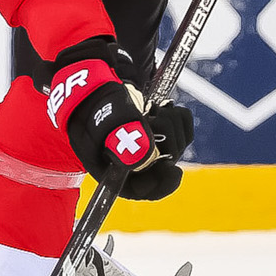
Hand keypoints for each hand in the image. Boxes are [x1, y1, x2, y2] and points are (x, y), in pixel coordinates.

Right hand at [45, 48, 192, 200]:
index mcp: (113, 170)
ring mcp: (148, 147)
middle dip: (165, 137)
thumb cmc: (92, 104)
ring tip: (153, 108)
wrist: (94, 85)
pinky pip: (183, 130)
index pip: (140, 189)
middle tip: (152, 115)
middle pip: (163, 164)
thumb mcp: (100, 117)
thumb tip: (144, 157)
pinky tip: (165, 107)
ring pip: (177, 145)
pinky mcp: (160, 132)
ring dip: (171, 122)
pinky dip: (180, 116)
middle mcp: (133, 163)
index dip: (160, 185)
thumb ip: (119, 134)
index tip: (174, 170)